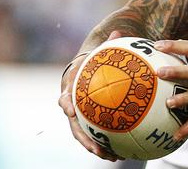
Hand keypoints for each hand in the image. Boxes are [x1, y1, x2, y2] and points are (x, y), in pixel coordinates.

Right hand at [58, 30, 123, 161]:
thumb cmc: (96, 60)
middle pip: (74, 125)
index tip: (69, 110)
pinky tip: (122, 154)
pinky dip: (106, 146)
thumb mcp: (100, 52)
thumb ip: (108, 44)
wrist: (87, 71)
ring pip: (84, 136)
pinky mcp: (89, 123)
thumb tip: (118, 31)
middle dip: (83, 138)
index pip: (65, 96)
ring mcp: (79, 117)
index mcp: (71, 88)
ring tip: (113, 157)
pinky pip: (96, 137)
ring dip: (95, 148)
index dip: (65, 103)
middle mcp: (72, 105)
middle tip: (96, 147)